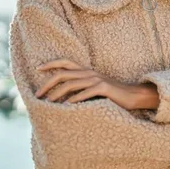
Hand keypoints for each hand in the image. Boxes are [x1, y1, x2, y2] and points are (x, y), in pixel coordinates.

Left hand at [34, 59, 157, 109]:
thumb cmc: (111, 95)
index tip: (37, 69)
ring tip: (48, 103)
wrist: (132, 95)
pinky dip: (74, 100)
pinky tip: (66, 106)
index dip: (51, 63)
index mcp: (87, 70)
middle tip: (37, 94)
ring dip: (57, 94)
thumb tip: (61, 97)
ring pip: (71, 84)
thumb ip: (80, 88)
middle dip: (48, 84)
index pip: (66, 62)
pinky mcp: (103, 88)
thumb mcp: (94, 88)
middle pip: (64, 74)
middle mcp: (90, 72)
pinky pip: (84, 93)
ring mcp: (97, 79)